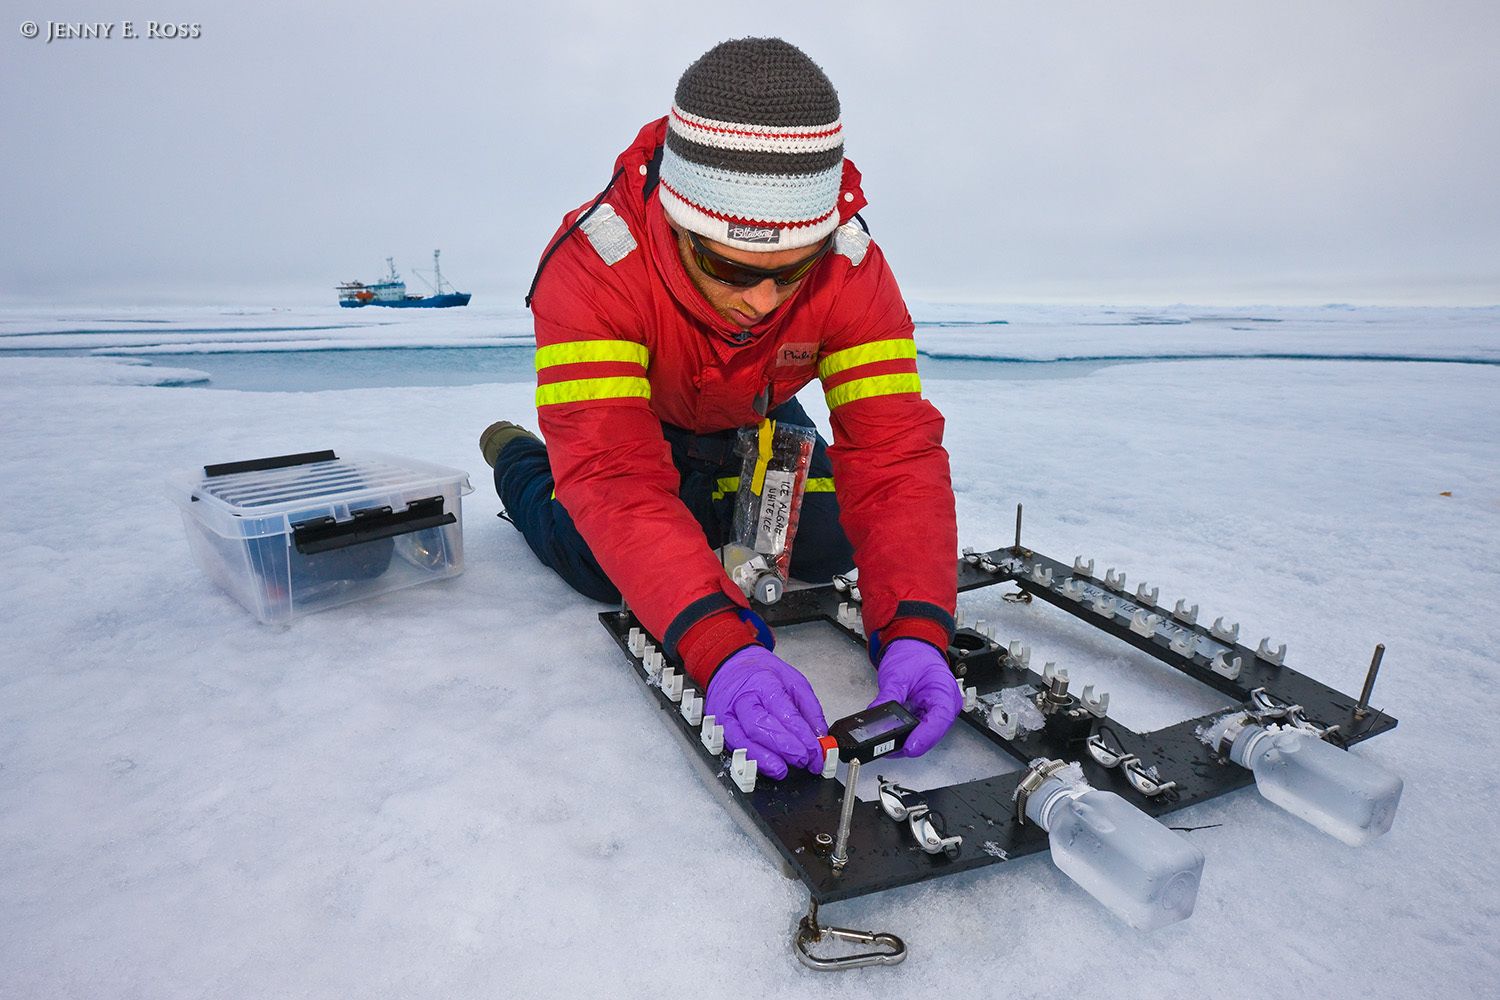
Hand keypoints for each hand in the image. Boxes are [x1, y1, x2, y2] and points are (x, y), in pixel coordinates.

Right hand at [705, 646, 828, 779]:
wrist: (731, 667)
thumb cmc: (762, 673)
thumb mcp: (793, 680)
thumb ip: (809, 708)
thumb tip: (820, 735)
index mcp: (763, 682)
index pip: (783, 711)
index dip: (801, 734)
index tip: (815, 750)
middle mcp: (742, 699)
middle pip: (760, 726)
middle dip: (783, 747)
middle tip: (803, 760)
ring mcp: (728, 714)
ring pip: (742, 739)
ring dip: (764, 758)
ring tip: (782, 770)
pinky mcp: (720, 727)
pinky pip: (734, 747)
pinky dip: (751, 759)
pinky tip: (766, 767)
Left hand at [870, 639, 960, 756]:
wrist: (914, 647)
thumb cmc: (913, 655)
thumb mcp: (896, 675)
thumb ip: (887, 698)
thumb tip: (875, 716)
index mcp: (944, 691)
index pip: (939, 719)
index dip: (924, 737)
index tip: (908, 747)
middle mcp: (946, 704)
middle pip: (933, 733)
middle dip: (912, 743)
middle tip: (889, 749)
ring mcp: (938, 711)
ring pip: (926, 735)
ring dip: (909, 741)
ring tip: (888, 746)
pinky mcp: (929, 714)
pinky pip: (920, 730)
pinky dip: (907, 735)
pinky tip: (894, 738)